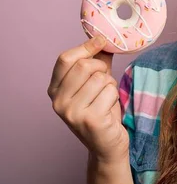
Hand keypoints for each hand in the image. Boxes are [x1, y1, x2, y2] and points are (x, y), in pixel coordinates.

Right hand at [48, 36, 128, 163]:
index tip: (102, 40)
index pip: (65, 59)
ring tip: (106, 99)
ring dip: (111, 86)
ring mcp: (71, 112)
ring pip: (100, 79)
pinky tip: (109, 110)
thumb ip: (97, 62)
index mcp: (55, 90)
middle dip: (102, 69)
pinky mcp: (89, 120)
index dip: (85, 47)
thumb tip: (102, 38)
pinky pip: (110, 92)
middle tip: (106, 81)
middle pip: (84, 66)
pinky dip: (115, 97)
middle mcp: (58, 101)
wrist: (107, 145)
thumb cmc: (102, 111)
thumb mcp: (96, 84)